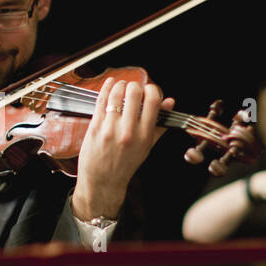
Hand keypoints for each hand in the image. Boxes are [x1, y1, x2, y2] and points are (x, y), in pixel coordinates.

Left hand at [72, 78, 168, 219]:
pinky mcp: (95, 126)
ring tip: (122, 87)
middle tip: (134, 90)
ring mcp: (110, 128)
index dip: (152, 90)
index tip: (149, 91)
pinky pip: (101, 100)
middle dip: (135, 86)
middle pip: (134, 92)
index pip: (153, 101)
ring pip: (116, 93)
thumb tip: (170, 102)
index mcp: (144, 135)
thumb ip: (159, 124)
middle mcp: (128, 131)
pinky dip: (106, 88)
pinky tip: (110, 84)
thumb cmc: (124, 165)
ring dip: (120, 85)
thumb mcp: (147, 147)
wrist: (102, 181)